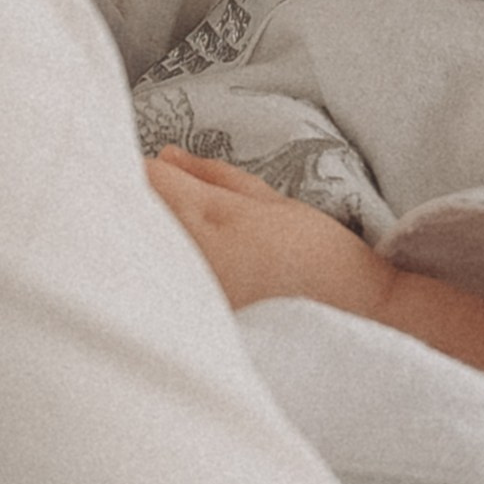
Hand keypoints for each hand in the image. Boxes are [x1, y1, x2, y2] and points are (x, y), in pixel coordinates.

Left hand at [148, 148, 392, 318]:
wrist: (351, 322)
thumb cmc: (320, 258)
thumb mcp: (276, 202)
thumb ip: (216, 176)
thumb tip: (167, 155)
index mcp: (213, 215)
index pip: (146, 177)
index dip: (147, 172)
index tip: (158, 177)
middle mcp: (190, 255)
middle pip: (132, 214)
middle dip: (136, 203)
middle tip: (158, 208)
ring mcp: (186, 295)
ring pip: (137, 253)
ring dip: (143, 240)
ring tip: (168, 247)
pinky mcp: (188, 327)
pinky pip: (154, 292)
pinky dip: (154, 280)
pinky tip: (175, 285)